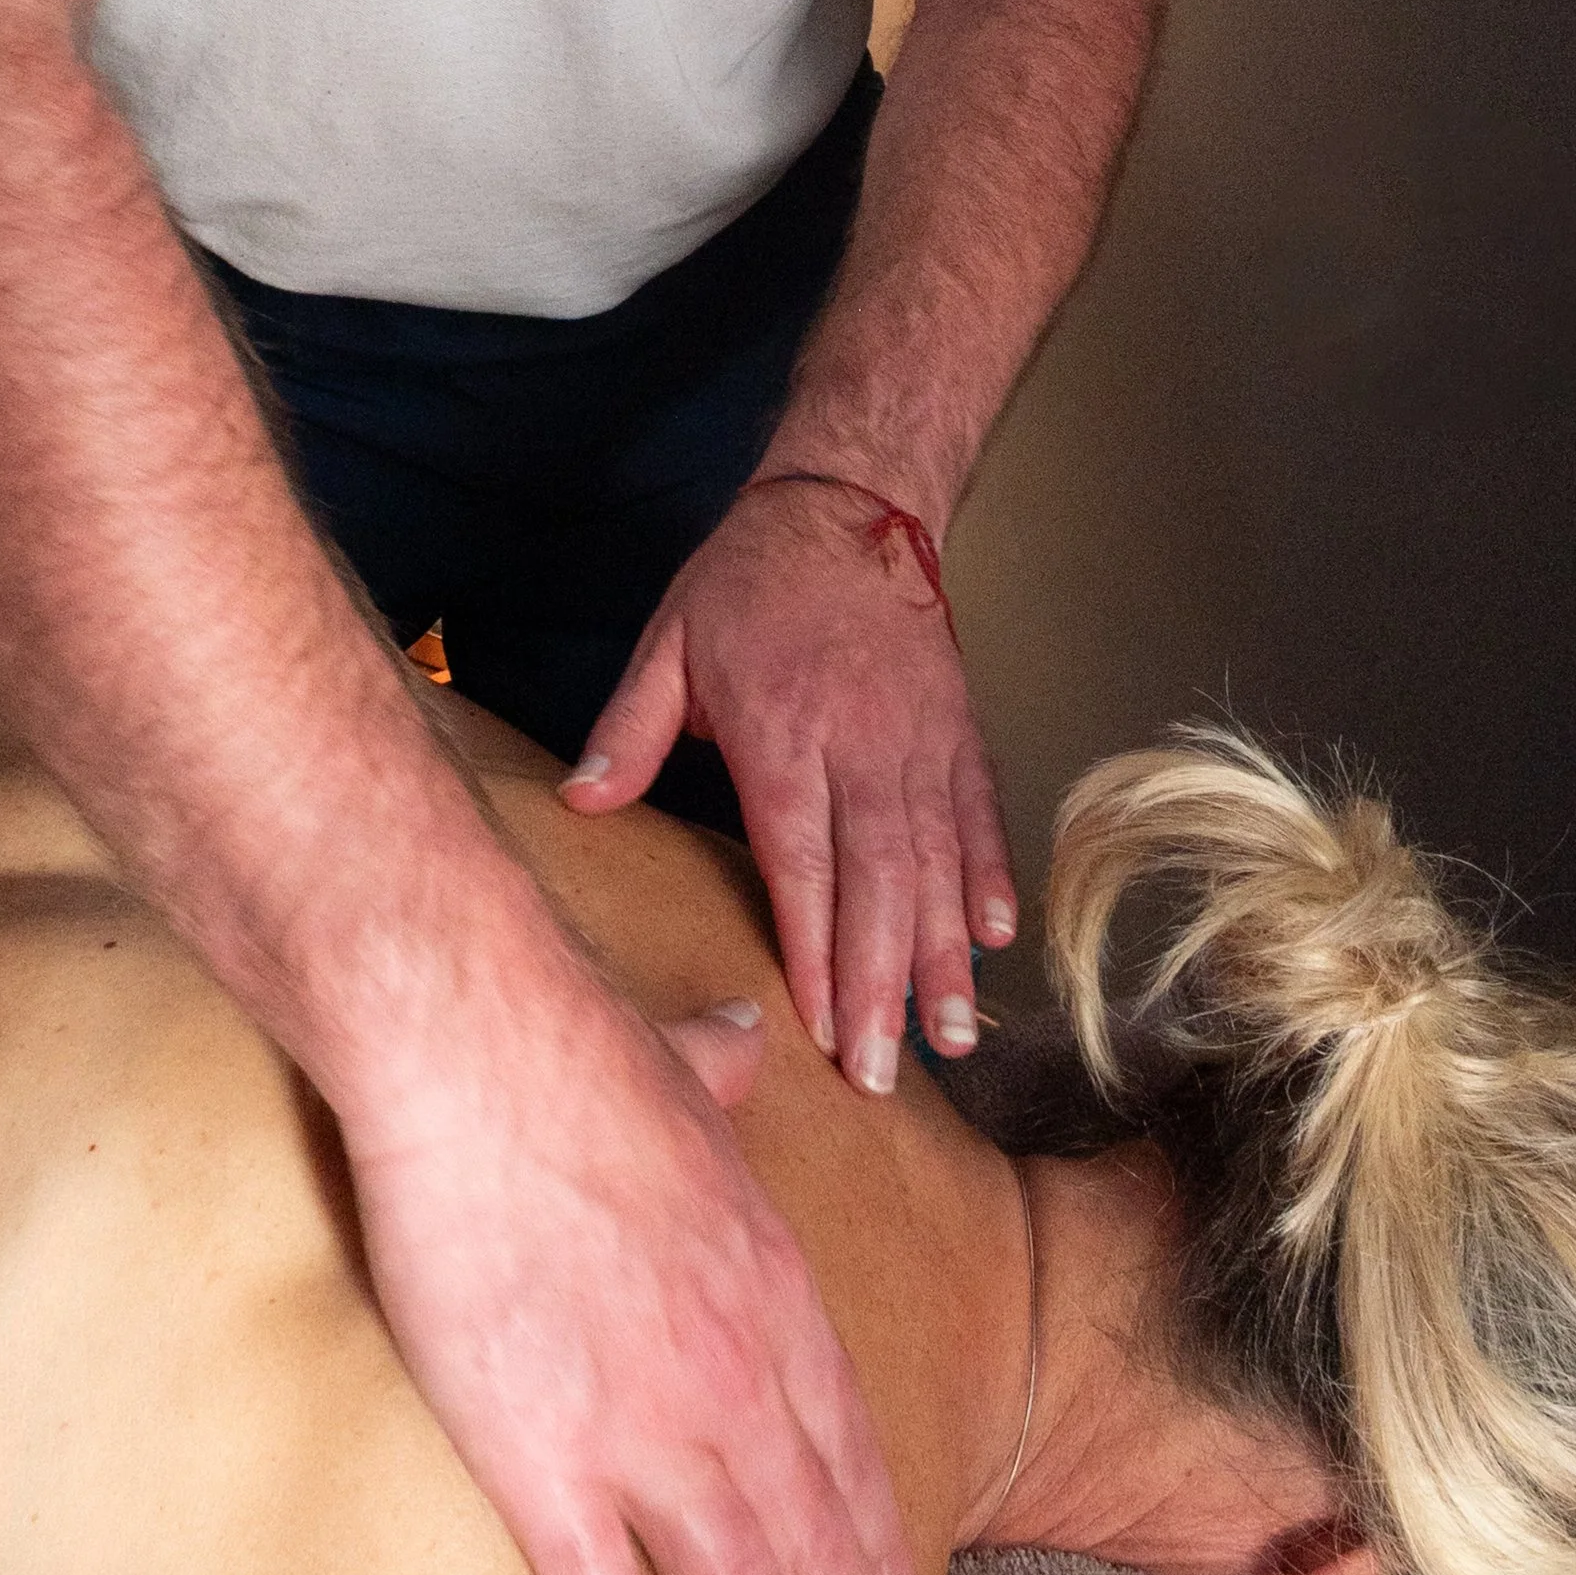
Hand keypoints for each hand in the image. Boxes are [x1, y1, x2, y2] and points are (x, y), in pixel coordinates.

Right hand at [340, 951, 924, 1574]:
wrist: (486, 1059)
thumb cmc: (578, 1056)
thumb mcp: (687, 1069)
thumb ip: (723, 1076)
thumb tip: (742, 1044)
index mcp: (771, 1292)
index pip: (845, 1448)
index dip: (877, 1545)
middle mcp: (734, 1377)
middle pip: (814, 1543)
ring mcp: (646, 1427)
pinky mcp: (546, 1460)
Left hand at [561, 483, 1016, 1090]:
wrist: (849, 503)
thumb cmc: (751, 578)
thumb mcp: (669, 639)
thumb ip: (629, 729)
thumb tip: (579, 802)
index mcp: (783, 731)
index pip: (803, 858)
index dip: (817, 947)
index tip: (824, 1026)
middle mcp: (860, 745)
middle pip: (878, 881)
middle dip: (883, 985)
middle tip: (884, 1072)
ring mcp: (919, 740)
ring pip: (937, 862)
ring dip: (944, 954)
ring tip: (954, 1035)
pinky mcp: (957, 729)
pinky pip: (978, 814)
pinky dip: (990, 877)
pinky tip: (996, 941)